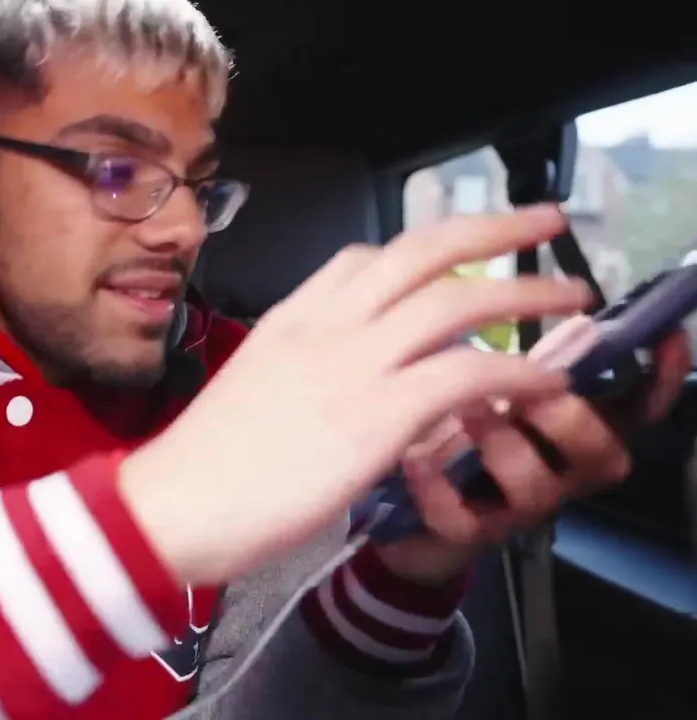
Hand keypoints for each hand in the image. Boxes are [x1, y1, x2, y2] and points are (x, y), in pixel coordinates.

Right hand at [118, 205, 591, 586]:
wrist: (176, 504)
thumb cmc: (201, 465)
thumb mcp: (248, 390)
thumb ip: (298, 371)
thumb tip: (335, 387)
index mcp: (290, 318)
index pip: (360, 258)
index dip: (419, 254)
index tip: (451, 265)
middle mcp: (326, 325)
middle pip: (423, 250)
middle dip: (493, 229)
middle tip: (542, 223)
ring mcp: (354, 364)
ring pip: (458, 299)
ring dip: (525, 293)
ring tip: (569, 296)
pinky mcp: (379, 415)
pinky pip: (468, 374)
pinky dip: (517, 373)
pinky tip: (545, 380)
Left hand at [376, 317, 691, 585]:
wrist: (412, 512)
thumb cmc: (466, 435)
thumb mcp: (494, 385)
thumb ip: (523, 355)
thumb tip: (536, 299)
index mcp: (575, 431)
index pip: (638, 406)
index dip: (661, 377)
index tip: (668, 335)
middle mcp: (559, 470)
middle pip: (602, 455)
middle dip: (572, 418)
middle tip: (533, 386)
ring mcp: (516, 507)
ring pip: (534, 487)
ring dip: (503, 444)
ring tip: (467, 410)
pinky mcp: (468, 533)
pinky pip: (463, 520)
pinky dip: (439, 489)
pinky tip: (415, 457)